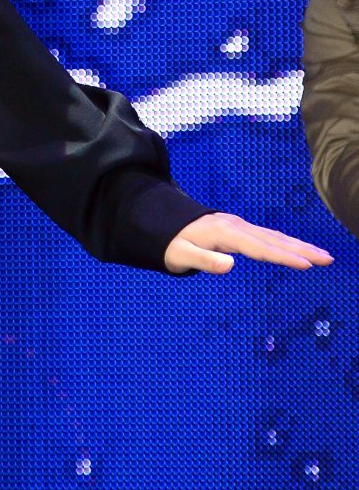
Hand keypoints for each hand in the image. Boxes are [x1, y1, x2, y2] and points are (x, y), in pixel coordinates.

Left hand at [164, 212, 332, 274]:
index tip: (306, 264)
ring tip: (323, 256)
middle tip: (328, 259)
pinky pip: (267, 235)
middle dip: (301, 249)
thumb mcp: (179, 255)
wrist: (161, 223)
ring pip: (273, 236)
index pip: (258, 248)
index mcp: (223, 233)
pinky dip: (286, 242)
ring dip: (298, 245)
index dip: (282, 256)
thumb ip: (203, 261)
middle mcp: (235, 226)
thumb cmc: (169, 244)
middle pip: (273, 240)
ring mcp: (238, 225)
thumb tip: (231, 266)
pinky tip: (298, 248)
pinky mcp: (238, 228)